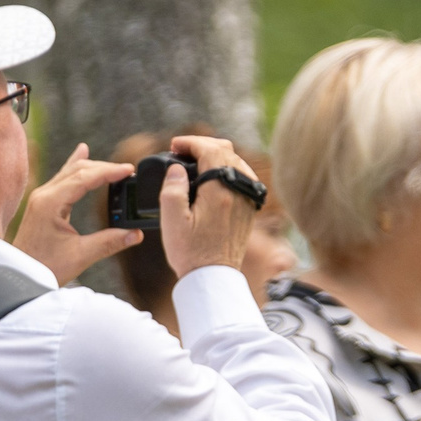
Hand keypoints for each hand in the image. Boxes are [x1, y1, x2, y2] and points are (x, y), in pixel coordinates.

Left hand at [11, 143, 140, 285]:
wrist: (18, 278)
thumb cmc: (44, 268)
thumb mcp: (81, 256)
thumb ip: (110, 243)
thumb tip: (136, 234)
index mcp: (51, 203)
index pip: (84, 177)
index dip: (109, 171)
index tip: (129, 169)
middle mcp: (44, 195)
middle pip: (78, 170)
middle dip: (103, 168)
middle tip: (127, 171)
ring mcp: (41, 198)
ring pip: (70, 172)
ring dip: (92, 167)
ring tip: (113, 165)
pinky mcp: (42, 204)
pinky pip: (63, 178)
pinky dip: (76, 166)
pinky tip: (82, 152)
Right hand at [163, 135, 258, 278]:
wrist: (213, 277)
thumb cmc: (191, 252)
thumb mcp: (171, 220)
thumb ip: (172, 187)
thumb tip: (177, 168)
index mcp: (220, 191)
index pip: (210, 149)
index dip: (190, 142)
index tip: (174, 145)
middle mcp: (239, 191)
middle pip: (225, 150)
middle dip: (202, 145)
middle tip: (181, 151)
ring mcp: (247, 198)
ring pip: (236, 161)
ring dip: (214, 155)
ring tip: (193, 161)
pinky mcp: (249, 207)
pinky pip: (242, 176)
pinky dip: (226, 169)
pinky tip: (211, 176)